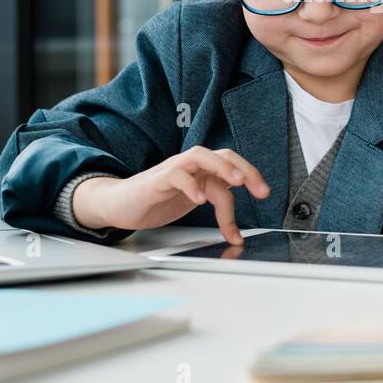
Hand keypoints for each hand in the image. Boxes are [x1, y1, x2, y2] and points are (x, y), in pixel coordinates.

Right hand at [72, 146, 268, 244]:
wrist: (118, 204)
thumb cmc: (156, 201)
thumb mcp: (192, 202)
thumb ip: (215, 203)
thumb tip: (237, 227)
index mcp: (201, 171)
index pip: (232, 164)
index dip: (251, 174)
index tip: (264, 193)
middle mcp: (190, 166)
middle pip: (222, 154)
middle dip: (245, 169)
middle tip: (259, 190)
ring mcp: (173, 170)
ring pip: (201, 156)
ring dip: (222, 167)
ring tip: (237, 182)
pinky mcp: (155, 181)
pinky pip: (175, 174)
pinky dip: (189, 185)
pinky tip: (198, 199)